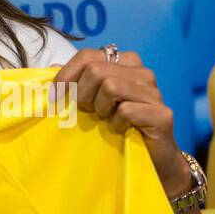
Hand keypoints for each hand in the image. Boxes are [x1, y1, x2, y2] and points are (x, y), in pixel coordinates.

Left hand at [51, 49, 192, 197]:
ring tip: (106, 119)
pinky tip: (121, 130)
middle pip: (96, 70)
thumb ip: (77, 81)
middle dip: (83, 94)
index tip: (56, 95)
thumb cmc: (120, 127)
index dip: (67, 74)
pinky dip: (116, 123)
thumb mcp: (94, 101)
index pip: (88, 55)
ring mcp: (154, 91)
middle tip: (87, 112)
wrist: (153, 158)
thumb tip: (53, 67)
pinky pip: (126, 110)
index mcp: (127, 62)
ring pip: (110, 86)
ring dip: (101, 108)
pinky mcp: (161, 113)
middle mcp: (143, 72)